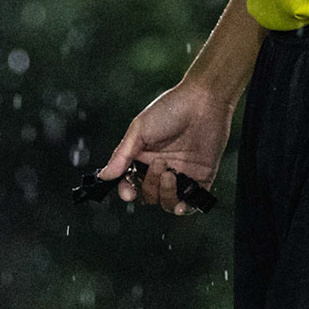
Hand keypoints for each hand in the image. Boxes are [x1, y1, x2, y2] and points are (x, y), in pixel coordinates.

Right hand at [99, 79, 232, 215]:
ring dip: (166, 194)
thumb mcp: (140, 129)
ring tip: (170, 174)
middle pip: (148, 195)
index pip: (130, 183)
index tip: (129, 193)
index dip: (127, 191)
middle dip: (150, 186)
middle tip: (159, 164)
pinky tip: (182, 202)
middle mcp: (162, 168)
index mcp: (144, 156)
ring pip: (167, 202)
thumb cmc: (171, 108)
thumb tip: (104, 176)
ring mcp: (182, 174)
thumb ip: (122, 155)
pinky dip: (185, 208)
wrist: (204, 100)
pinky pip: (191, 203)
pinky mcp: (202, 178)